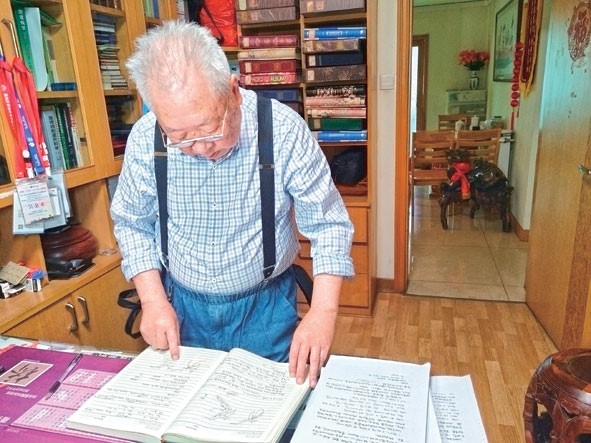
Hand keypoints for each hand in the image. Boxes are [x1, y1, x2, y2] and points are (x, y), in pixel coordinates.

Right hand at [139, 297, 180, 359]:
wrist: (153, 302)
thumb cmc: (165, 310)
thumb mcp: (175, 320)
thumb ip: (176, 334)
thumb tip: (177, 345)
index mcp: (168, 324)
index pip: (172, 341)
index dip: (174, 350)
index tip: (175, 357)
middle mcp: (158, 327)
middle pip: (162, 345)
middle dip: (165, 345)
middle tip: (166, 339)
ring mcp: (149, 329)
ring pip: (155, 345)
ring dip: (159, 343)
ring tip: (160, 334)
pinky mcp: (143, 331)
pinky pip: (148, 342)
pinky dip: (152, 340)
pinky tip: (154, 332)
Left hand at [288, 273, 341, 387]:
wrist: (323, 313)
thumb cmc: (310, 322)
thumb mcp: (299, 331)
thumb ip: (297, 344)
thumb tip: (295, 360)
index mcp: (298, 337)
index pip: (293, 354)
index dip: (292, 366)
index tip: (292, 375)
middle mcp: (307, 340)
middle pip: (303, 359)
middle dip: (301, 372)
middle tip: (299, 382)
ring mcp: (318, 343)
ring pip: (314, 361)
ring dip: (312, 373)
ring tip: (311, 383)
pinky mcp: (326, 344)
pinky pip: (323, 357)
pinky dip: (320, 366)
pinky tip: (319, 372)